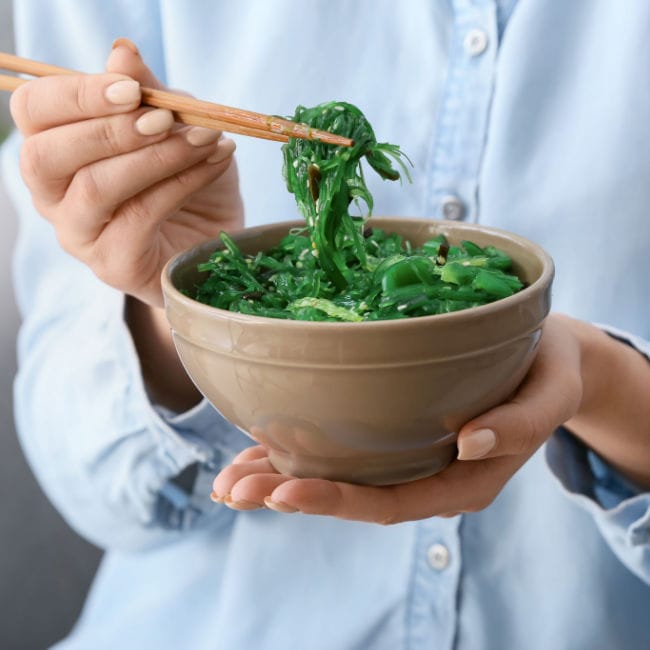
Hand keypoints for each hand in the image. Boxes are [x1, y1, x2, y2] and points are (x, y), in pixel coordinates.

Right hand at [10, 38, 242, 307]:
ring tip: (206, 138)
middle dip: (110, 129)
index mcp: (55, 150)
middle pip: (48, 155)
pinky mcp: (113, 264)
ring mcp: (79, 235)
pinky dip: (182, 184)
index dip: (77, 95)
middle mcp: (53, 195)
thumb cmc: (187, 178)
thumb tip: (121, 53)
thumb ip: (145, 93)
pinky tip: (214, 164)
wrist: (216, 238)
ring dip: (156, 156)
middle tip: (167, 118)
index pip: (34, 111)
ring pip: (97, 187)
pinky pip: (140, 218)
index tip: (133, 91)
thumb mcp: (173, 127)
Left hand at [211, 314, 583, 522]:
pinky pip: (343, 445)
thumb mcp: (550, 394)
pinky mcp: (394, 429)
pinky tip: (259, 444)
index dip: (335, 500)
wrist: (547, 359)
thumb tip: (468, 442)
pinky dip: (300, 446)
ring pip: (338, 473)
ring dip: (280, 474)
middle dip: (287, 492)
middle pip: (350, 494)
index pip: (390, 502)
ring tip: (228, 479)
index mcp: (461, 481)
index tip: (284, 492)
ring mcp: (406, 455)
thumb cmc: (548, 374)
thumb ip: (519, 425)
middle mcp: (425, 474)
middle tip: (231, 489)